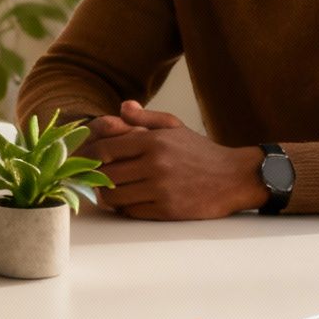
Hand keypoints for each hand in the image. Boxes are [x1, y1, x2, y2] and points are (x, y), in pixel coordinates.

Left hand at [86, 101, 266, 219]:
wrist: (234, 177)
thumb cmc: (200, 152)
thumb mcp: (175, 127)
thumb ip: (146, 117)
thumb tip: (122, 107)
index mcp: (153, 140)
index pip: (105, 149)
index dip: (88, 157)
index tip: (83, 160)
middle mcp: (155, 164)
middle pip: (105, 174)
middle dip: (95, 177)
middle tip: (91, 178)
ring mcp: (161, 188)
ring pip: (115, 196)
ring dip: (108, 195)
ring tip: (110, 190)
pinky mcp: (168, 210)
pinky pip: (132, 211)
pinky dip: (125, 208)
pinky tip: (129, 201)